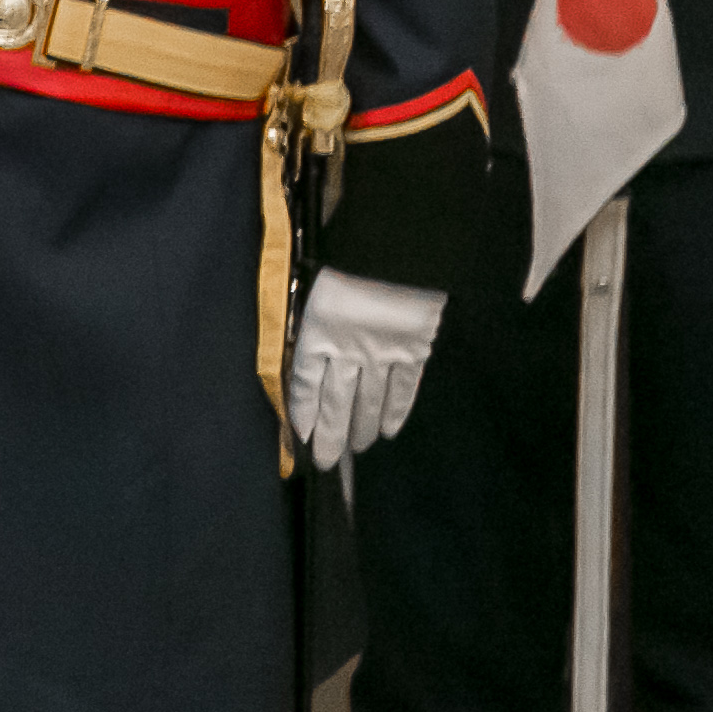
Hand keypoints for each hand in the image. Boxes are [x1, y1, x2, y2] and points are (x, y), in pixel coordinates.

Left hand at [286, 269, 444, 469]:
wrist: (397, 249)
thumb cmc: (349, 260)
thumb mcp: (315, 287)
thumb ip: (312, 323)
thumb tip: (307, 355)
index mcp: (316, 332)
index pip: (304, 384)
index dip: (302, 414)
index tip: (301, 437)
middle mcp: (346, 351)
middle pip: (335, 404)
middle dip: (330, 437)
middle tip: (326, 462)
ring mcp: (381, 354)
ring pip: (368, 403)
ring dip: (361, 429)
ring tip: (355, 448)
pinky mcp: (412, 352)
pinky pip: (402, 390)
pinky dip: (395, 412)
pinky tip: (388, 431)